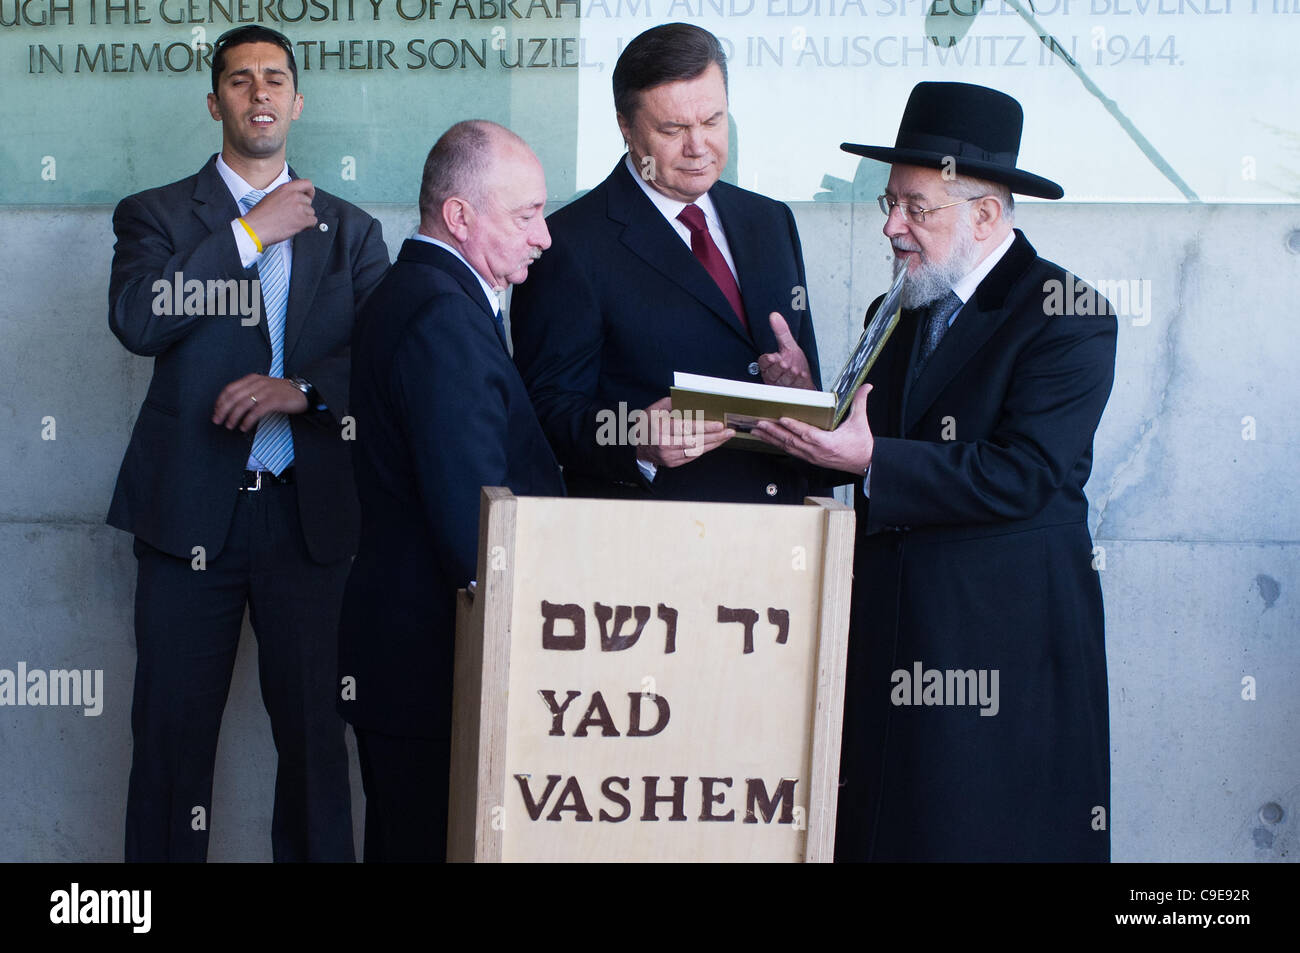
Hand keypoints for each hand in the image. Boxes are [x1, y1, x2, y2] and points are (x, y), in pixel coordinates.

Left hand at [212, 374, 308, 431]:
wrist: (303, 391)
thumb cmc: (283, 392)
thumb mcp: (263, 387)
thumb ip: (249, 391)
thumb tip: (233, 405)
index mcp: (253, 379)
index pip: (230, 389)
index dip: (220, 401)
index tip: (216, 411)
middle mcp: (257, 383)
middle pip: (233, 397)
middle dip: (223, 410)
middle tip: (218, 421)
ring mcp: (266, 392)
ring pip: (243, 404)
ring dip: (233, 417)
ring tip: (230, 426)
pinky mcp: (274, 401)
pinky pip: (256, 412)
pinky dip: (248, 421)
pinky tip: (244, 427)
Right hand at [240, 179, 316, 246]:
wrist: (256, 227)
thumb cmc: (260, 215)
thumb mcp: (272, 196)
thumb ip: (286, 195)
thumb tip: (297, 198)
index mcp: (286, 188)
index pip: (307, 183)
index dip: (310, 191)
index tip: (308, 197)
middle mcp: (294, 196)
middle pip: (309, 201)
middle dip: (304, 209)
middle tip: (293, 215)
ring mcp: (299, 208)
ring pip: (311, 212)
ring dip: (304, 218)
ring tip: (291, 221)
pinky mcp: (302, 220)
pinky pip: (313, 222)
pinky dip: (307, 226)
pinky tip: (297, 227)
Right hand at [634, 396, 733, 467]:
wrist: (635, 447)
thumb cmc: (646, 425)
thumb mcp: (654, 409)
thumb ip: (671, 403)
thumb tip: (690, 398)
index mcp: (659, 429)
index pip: (686, 428)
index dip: (704, 427)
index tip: (719, 424)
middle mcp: (665, 445)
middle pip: (695, 441)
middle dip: (715, 436)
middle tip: (729, 431)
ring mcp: (669, 457)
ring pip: (696, 450)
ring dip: (714, 444)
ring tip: (726, 436)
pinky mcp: (673, 463)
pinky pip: (693, 456)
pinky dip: (705, 449)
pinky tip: (715, 442)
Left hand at [752, 383, 873, 472]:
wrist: (864, 463)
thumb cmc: (861, 444)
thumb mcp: (861, 422)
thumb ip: (860, 402)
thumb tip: (867, 386)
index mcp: (828, 443)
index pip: (808, 433)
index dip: (794, 426)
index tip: (781, 419)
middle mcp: (817, 451)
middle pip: (792, 441)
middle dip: (773, 432)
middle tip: (759, 424)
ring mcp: (812, 457)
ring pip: (788, 447)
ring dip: (771, 438)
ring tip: (757, 431)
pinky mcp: (810, 459)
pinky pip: (791, 451)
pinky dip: (779, 444)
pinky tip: (769, 439)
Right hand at [757, 312, 814, 388]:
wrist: (805, 380)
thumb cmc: (795, 363)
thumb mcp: (789, 345)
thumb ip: (781, 332)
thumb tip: (774, 316)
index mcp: (770, 365)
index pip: (764, 363)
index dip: (768, 360)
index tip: (772, 357)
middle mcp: (775, 376)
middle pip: (772, 373)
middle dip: (778, 368)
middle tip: (784, 363)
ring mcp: (783, 385)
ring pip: (783, 381)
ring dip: (789, 375)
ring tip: (795, 370)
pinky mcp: (793, 391)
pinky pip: (795, 387)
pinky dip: (799, 381)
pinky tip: (802, 376)